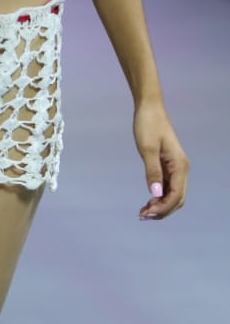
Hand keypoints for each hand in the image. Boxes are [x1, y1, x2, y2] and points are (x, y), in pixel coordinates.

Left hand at [133, 103, 188, 219]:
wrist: (149, 108)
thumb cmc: (148, 125)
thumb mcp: (147, 149)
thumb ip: (152, 172)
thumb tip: (156, 193)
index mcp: (179, 165)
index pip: (176, 195)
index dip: (163, 207)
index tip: (147, 212)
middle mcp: (181, 168)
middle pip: (177, 198)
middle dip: (162, 210)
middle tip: (142, 215)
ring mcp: (175, 168)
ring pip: (173, 195)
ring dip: (161, 206)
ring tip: (143, 212)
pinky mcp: (168, 166)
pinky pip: (167, 187)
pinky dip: (159, 197)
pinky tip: (148, 201)